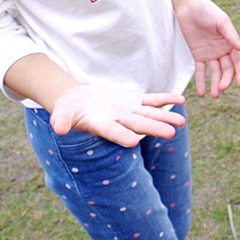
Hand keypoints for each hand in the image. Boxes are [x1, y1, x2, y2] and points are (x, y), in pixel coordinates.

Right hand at [50, 84, 186, 146]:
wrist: (77, 101)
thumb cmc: (67, 110)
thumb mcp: (61, 113)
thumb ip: (61, 121)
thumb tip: (58, 128)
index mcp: (102, 126)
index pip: (114, 132)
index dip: (123, 136)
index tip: (134, 141)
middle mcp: (120, 121)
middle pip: (138, 125)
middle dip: (154, 128)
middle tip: (170, 133)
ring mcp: (129, 111)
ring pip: (150, 114)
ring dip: (166, 117)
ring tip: (181, 122)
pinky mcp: (134, 100)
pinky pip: (153, 99)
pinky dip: (165, 99)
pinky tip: (181, 99)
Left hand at [174, 0, 239, 97]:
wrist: (189, 5)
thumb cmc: (208, 10)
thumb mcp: (221, 22)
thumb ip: (232, 36)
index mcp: (231, 43)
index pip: (239, 62)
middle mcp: (223, 50)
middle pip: (227, 69)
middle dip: (225, 80)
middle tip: (221, 89)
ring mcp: (211, 54)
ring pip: (215, 72)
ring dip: (215, 84)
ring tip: (213, 95)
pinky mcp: (198, 55)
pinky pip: (200, 70)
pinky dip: (201, 81)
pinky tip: (201, 93)